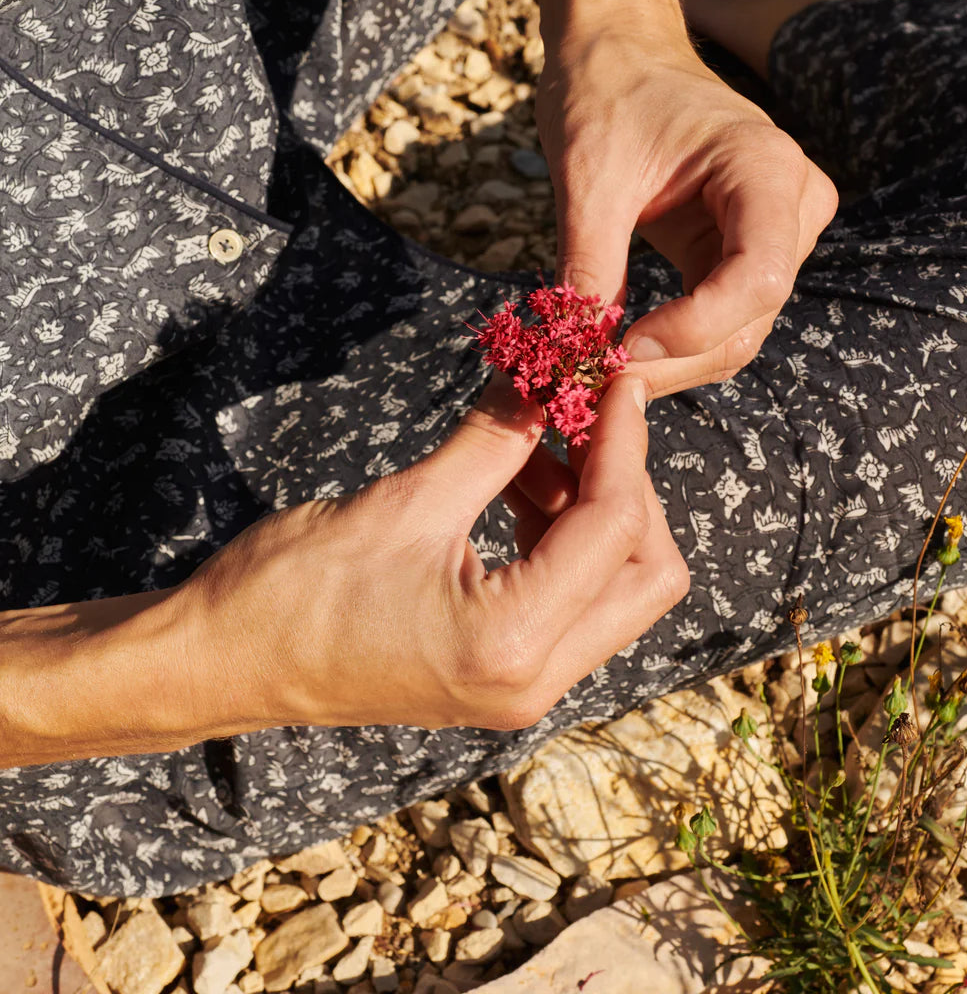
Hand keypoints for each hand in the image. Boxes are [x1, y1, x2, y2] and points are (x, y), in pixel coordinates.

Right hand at [180, 374, 687, 733]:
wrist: (221, 663)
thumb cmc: (292, 590)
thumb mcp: (405, 501)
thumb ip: (496, 439)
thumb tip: (550, 375)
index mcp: (512, 643)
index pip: (616, 527)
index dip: (624, 440)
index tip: (612, 377)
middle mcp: (534, 682)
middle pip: (648, 575)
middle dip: (629, 485)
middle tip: (580, 417)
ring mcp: (522, 688)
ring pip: (616, 589)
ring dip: (593, 508)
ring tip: (531, 445)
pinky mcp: (502, 675)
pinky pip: (572, 601)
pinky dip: (562, 538)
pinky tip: (513, 485)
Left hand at [537, 25, 837, 399]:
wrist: (616, 48)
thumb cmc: (604, 91)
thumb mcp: (588, 179)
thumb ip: (589, 265)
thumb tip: (578, 351)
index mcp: (765, 168)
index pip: (758, 278)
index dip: (693, 329)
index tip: (620, 352)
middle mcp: (792, 201)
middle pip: (752, 315)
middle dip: (676, 359)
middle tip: (597, 382)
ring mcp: (778, 229)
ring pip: (740, 327)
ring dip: (675, 360)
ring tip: (601, 369)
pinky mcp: (747, 248)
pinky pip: (722, 315)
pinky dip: (675, 341)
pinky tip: (622, 350)